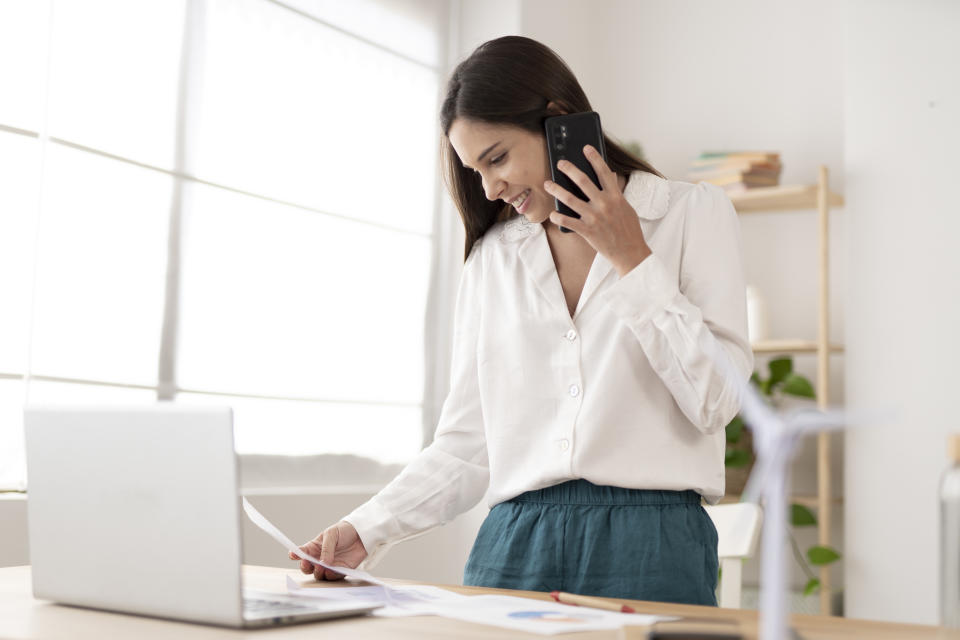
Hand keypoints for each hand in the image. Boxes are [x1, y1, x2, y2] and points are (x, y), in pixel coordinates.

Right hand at [288, 520, 367, 580]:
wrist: (361, 535)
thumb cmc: (343, 531)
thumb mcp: (332, 534)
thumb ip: (326, 548)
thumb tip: (323, 563)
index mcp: (314, 548)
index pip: (302, 552)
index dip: (295, 554)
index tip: (293, 554)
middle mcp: (319, 558)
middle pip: (308, 567)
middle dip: (305, 567)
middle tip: (307, 563)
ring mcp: (329, 566)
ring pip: (319, 574)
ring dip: (318, 572)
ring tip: (321, 567)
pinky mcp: (340, 571)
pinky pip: (333, 577)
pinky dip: (331, 575)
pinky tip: (331, 571)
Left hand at [544, 145, 652, 275]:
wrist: (630, 252)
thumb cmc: (629, 230)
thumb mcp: (626, 208)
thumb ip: (616, 193)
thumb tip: (610, 176)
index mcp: (615, 196)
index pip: (604, 172)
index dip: (594, 158)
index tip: (585, 148)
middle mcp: (604, 204)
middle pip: (583, 181)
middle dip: (569, 169)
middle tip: (559, 163)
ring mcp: (594, 217)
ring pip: (570, 199)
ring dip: (556, 190)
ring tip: (548, 184)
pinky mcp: (587, 230)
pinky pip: (567, 221)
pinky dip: (558, 217)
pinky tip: (552, 213)